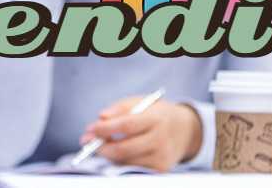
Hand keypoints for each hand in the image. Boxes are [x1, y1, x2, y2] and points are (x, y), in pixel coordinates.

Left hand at [80, 97, 202, 172]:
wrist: (185, 130)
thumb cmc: (156, 114)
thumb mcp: (141, 102)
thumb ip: (119, 108)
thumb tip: (100, 117)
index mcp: (156, 119)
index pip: (127, 125)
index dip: (105, 129)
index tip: (90, 129)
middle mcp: (160, 140)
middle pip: (124, 149)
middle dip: (101, 146)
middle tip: (86, 142)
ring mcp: (161, 158)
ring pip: (125, 161)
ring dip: (108, 154)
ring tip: (101, 144)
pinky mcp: (160, 170)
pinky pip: (132, 167)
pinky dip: (119, 161)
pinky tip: (116, 152)